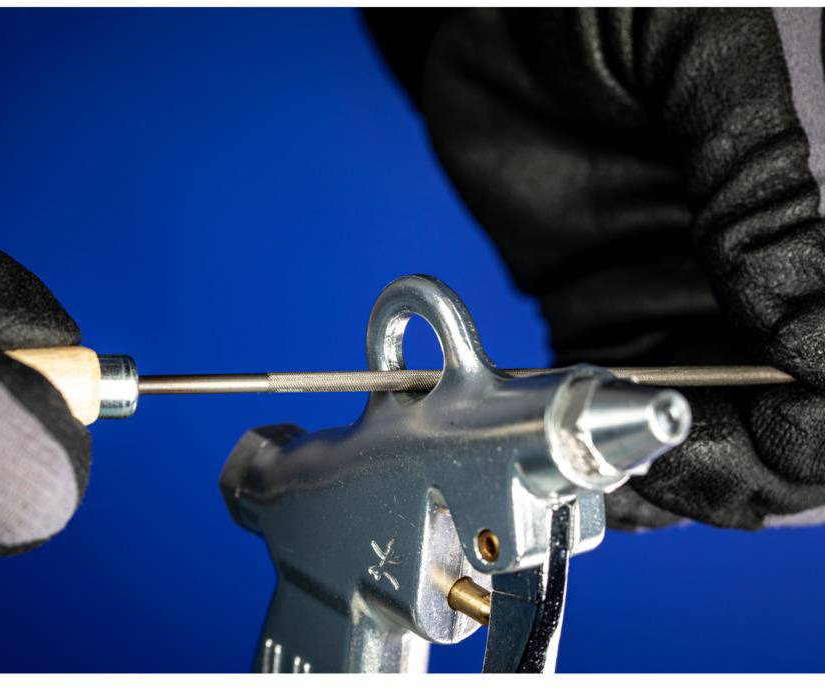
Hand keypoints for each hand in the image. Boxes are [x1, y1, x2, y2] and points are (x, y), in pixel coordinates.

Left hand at [368, 8, 824, 528]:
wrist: (492, 15)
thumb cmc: (604, 4)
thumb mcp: (704, 66)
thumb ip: (761, 196)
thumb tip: (817, 344)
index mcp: (814, 210)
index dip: (821, 411)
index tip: (772, 423)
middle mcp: (759, 276)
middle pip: (793, 417)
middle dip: (754, 460)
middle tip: (673, 454)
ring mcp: (679, 304)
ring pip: (709, 433)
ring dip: (679, 474)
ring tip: (623, 471)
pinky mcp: (598, 316)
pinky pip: (617, 404)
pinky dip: (606, 449)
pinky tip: (585, 464)